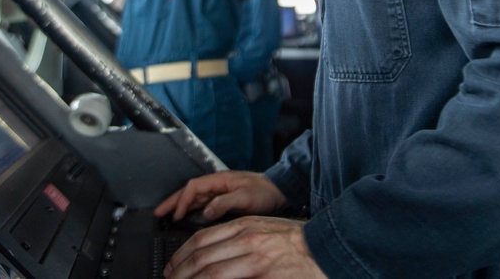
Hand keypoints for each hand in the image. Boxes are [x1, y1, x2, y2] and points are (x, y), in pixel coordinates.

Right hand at [155, 171, 286, 221]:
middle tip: (158, 213)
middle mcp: (217, 184)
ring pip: (194, 197)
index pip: (194, 187)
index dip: (182, 200)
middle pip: (189, 191)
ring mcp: (219, 191)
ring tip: (166, 215)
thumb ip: (225, 203)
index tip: (175, 215)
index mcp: (220, 179)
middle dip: (172, 201)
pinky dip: (190, 209)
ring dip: (179, 205)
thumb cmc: (265, 192)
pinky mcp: (223, 198)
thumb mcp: (246, 197)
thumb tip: (205, 211)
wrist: (279, 191)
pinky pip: (201, 203)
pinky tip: (186, 216)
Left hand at [163, 216, 325, 278]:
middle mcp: (246, 239)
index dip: (182, 254)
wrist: (327, 248)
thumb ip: (238, 240)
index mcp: (244, 226)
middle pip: (201, 256)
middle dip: (180, 271)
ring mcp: (254, 258)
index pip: (202, 238)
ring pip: (211, 272)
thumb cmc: (296, 242)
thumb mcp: (263, 231)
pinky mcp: (263, 274)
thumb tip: (213, 254)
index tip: (173, 266)